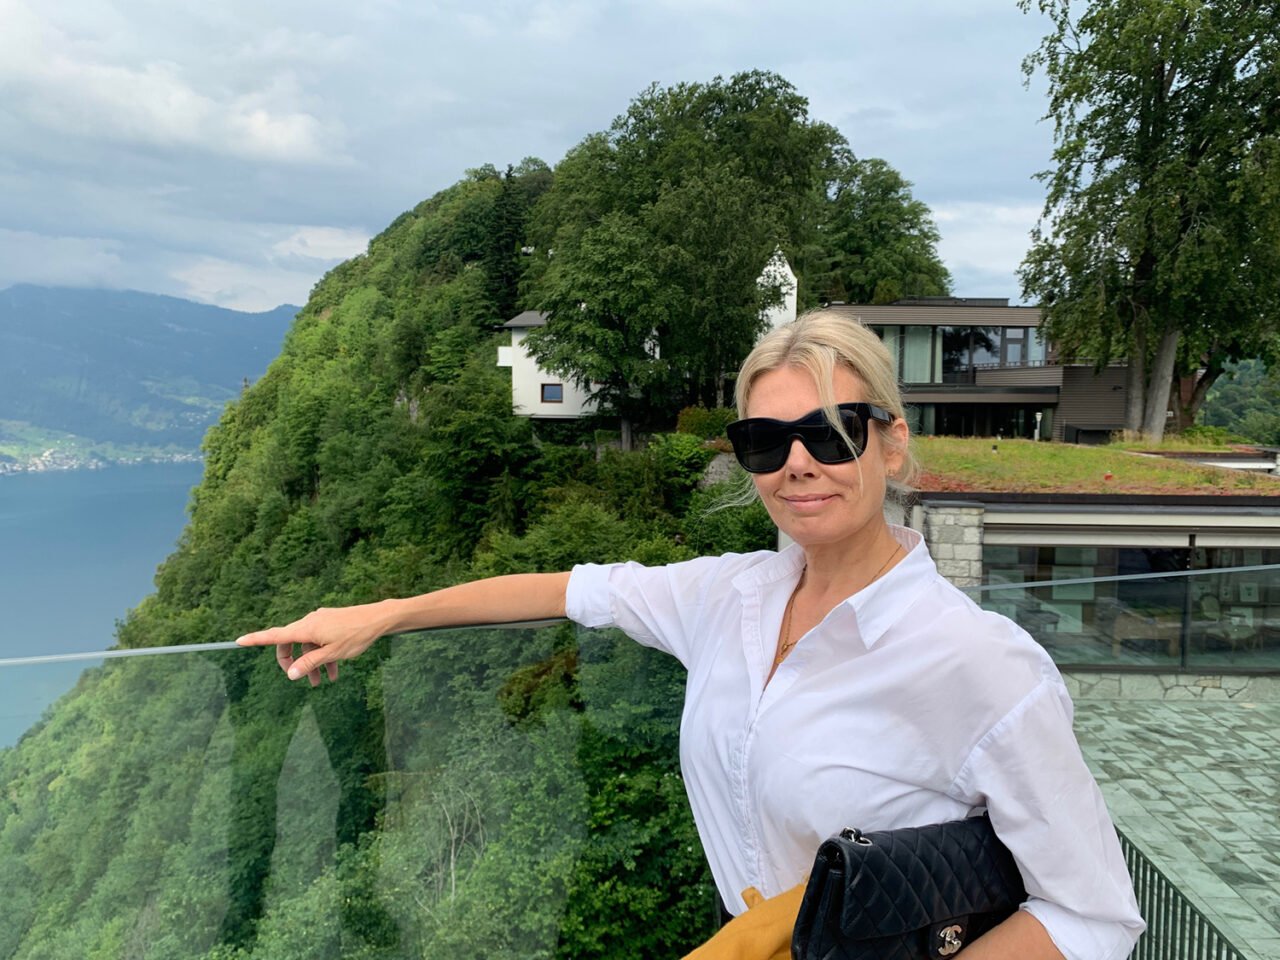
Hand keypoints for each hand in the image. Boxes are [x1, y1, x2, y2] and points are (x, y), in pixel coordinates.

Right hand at [236, 603, 391, 685]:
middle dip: (293, 662)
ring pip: (308, 645)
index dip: (256, 639)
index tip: (239, 641)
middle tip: (302, 680)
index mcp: (306, 628)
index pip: (275, 635)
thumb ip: (309, 664)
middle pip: (290, 642)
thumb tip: (290, 674)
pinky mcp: (330, 623)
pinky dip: (323, 655)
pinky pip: (319, 641)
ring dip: (313, 663)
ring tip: (324, 682)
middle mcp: (309, 622)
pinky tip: (334, 672)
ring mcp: (320, 621)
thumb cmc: (356, 635)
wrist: (378, 619)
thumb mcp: (332, 654)